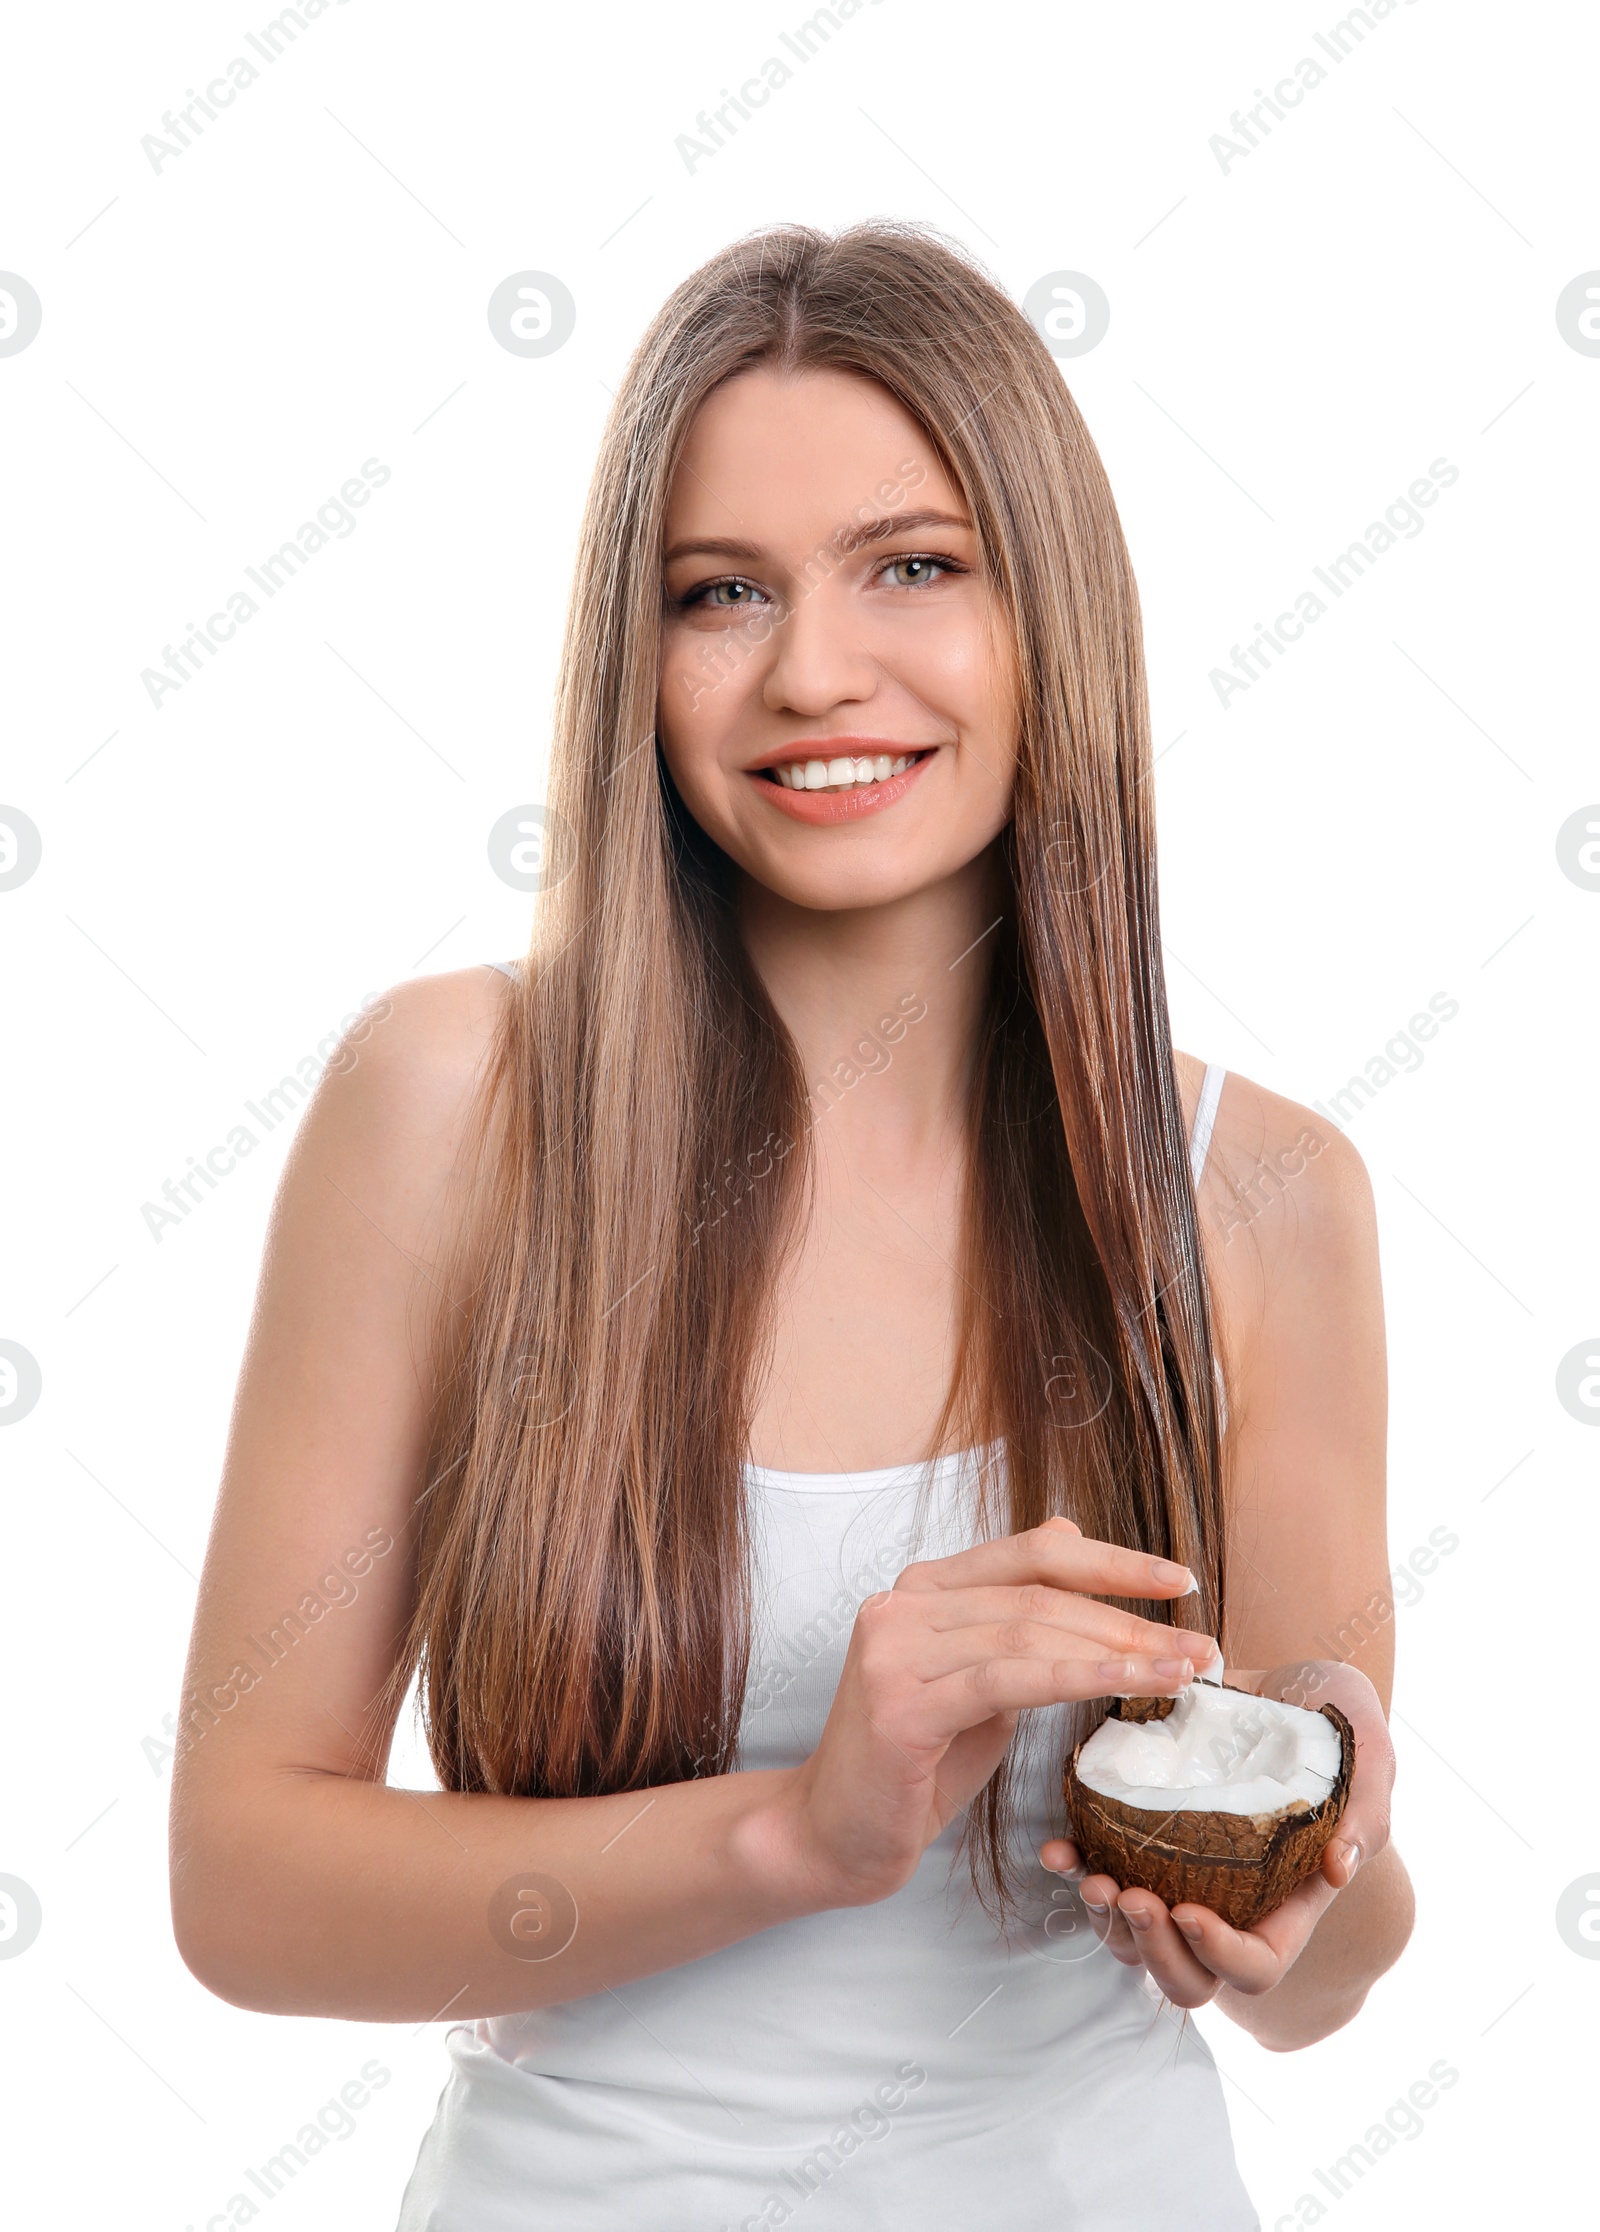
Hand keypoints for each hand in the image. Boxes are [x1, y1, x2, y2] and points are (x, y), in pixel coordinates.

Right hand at [760, 1516, 1221, 1914]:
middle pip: (1039, 1595)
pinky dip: (1076, 1676)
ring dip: (1120, 1650)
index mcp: (924, 1589)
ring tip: (1184, 1671)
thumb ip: (1017, 1619)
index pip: (1031, 1553)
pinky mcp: (901, 1702)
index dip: (1110, 1561)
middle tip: (1203, 1646)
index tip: (1180, 1580)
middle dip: (1131, 1619)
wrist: (835, 1836)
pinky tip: (1129, 1682)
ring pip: (1030, 1633)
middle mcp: (903, 1603)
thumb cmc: (915, 1765)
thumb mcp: (980, 1682)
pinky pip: (1007, 1680)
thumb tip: (1067, 1535)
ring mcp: (895, 1648)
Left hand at [1039, 1658, 1393, 2007]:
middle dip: (1151, 1950)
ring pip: (1135, 1940)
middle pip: (1187, 1976)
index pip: (1256, 1967)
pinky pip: (1102, 1876)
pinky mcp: (1143, 1841)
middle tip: (1130, 1896)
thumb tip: (1336, 1869)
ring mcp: (1184, 1879)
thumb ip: (1365, 1811)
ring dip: (1106, 1921)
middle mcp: (1233, 1906)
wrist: (1288, 1686)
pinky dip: (1075, 1871)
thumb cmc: (1336, 1726)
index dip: (1220, 1955)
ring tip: (1090, 1877)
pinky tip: (1058, 1849)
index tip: (1189, 1911)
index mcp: (1288, 1904)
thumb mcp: (1367, 1755)